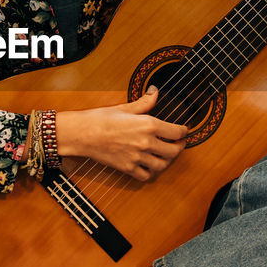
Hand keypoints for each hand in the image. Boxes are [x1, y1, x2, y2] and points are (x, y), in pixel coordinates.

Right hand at [55, 87, 188, 181]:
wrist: (82, 134)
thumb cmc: (101, 119)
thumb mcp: (125, 107)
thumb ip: (145, 102)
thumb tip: (155, 91)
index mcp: (148, 124)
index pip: (177, 132)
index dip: (184, 131)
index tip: (183, 131)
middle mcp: (146, 142)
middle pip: (174, 151)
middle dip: (179, 147)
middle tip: (178, 144)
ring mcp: (138, 157)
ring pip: (162, 165)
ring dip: (166, 161)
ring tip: (164, 155)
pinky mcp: (128, 168)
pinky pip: (146, 175)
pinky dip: (150, 172)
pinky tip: (149, 165)